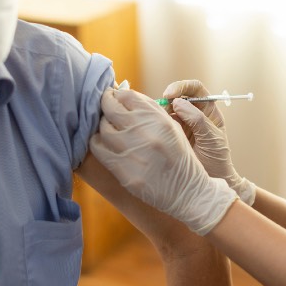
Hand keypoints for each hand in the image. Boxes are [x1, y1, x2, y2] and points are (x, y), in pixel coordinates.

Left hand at [90, 88, 237, 234]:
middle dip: (105, 104)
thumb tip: (123, 94)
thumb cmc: (179, 157)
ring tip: (107, 127)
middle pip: (111, 108)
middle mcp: (146, 132)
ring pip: (103, 128)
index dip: (116, 94)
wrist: (188, 191)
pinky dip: (97, 143)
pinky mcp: (124, 171)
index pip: (127, 96)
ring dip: (103, 126)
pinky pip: (99, 149)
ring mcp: (134, 152)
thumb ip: (150, 110)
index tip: (113, 96)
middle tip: (104, 106)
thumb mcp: (172, 127)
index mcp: (159, 119)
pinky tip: (103, 144)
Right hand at [164, 80, 256, 204]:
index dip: (183, 87)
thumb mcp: (212, 139)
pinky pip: (161, 124)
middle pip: (178, 96)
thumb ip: (198, 120)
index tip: (171, 94)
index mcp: (208, 111)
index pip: (196, 89)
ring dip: (160, 112)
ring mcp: (182, 124)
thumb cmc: (218, 160)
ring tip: (157, 122)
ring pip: (167, 109)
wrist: (212, 181)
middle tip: (160, 110)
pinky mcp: (171, 134)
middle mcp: (194, 114)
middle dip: (167, 100)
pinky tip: (152, 129)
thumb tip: (179, 102)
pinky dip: (156, 123)